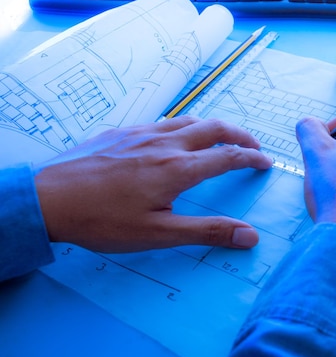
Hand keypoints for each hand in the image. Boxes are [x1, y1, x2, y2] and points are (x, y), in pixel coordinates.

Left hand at [34, 116, 272, 252]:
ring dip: (211, 128)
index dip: (252, 158)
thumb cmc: (103, 221)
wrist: (48, 198)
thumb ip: (207, 232)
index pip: (227, 157)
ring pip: (188, 120)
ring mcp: (141, 133)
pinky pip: (161, 122)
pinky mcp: (121, 131)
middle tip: (253, 145)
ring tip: (218, 140)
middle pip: (214, 128)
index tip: (266, 162)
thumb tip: (250, 236)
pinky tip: (170, 140)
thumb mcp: (158, 235)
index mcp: (178, 169)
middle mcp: (165, 143)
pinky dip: (181, 127)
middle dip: (240, 134)